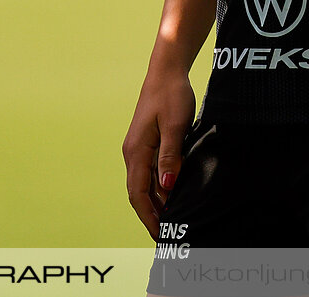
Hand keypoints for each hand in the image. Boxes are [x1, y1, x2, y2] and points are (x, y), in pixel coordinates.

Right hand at [121, 64, 196, 238]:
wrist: (166, 73)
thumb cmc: (172, 96)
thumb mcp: (176, 126)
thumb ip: (170, 157)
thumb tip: (166, 187)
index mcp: (136, 151)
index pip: (138, 193)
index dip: (148, 216)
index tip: (160, 235)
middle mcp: (132, 152)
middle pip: (138, 193)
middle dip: (150, 216)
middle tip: (167, 236)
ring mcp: (137, 148)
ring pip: (143, 184)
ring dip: (155, 203)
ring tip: (172, 220)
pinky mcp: (145, 144)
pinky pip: (148, 173)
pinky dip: (158, 189)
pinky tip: (171, 195)